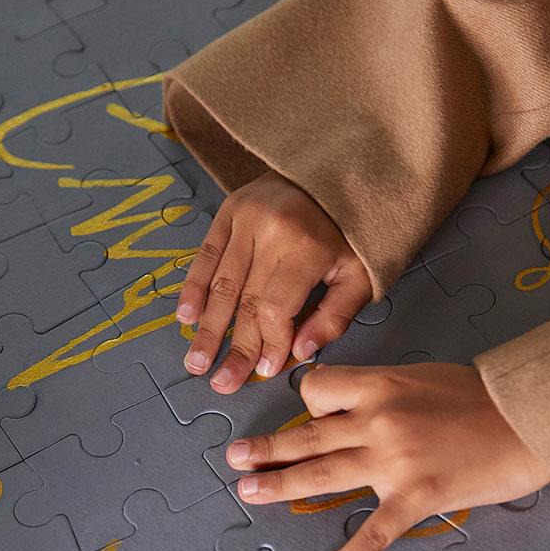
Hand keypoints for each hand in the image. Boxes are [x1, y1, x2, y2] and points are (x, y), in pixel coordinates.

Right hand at [178, 168, 371, 393]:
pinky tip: (186, 318)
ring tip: (197, 362)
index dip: (269, 344)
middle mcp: (272, 228)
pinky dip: (194, 288)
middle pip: (246, 302)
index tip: (265, 371)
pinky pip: (206, 254)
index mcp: (308, 246)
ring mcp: (246, 215)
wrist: (345, 167)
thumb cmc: (355, 228)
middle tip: (222, 383)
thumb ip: (335, 316)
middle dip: (234, 348)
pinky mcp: (230, 208)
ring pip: (222, 284)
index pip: (276, 309)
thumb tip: (301, 353)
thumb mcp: (363, 273)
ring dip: (208, 328)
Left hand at [225, 363, 549, 550]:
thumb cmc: (476, 397)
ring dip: (279, 484)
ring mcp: (393, 460)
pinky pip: (372, 532)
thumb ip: (375, 395)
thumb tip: (337, 414)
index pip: (317, 391)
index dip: (310, 404)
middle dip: (267, 449)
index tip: (315, 418)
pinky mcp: (415, 497)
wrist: (528, 418)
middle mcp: (377, 420)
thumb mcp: (417, 378)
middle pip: (307, 436)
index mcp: (378, 385)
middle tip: (235, 458)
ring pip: (323, 473)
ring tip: (248, 491)